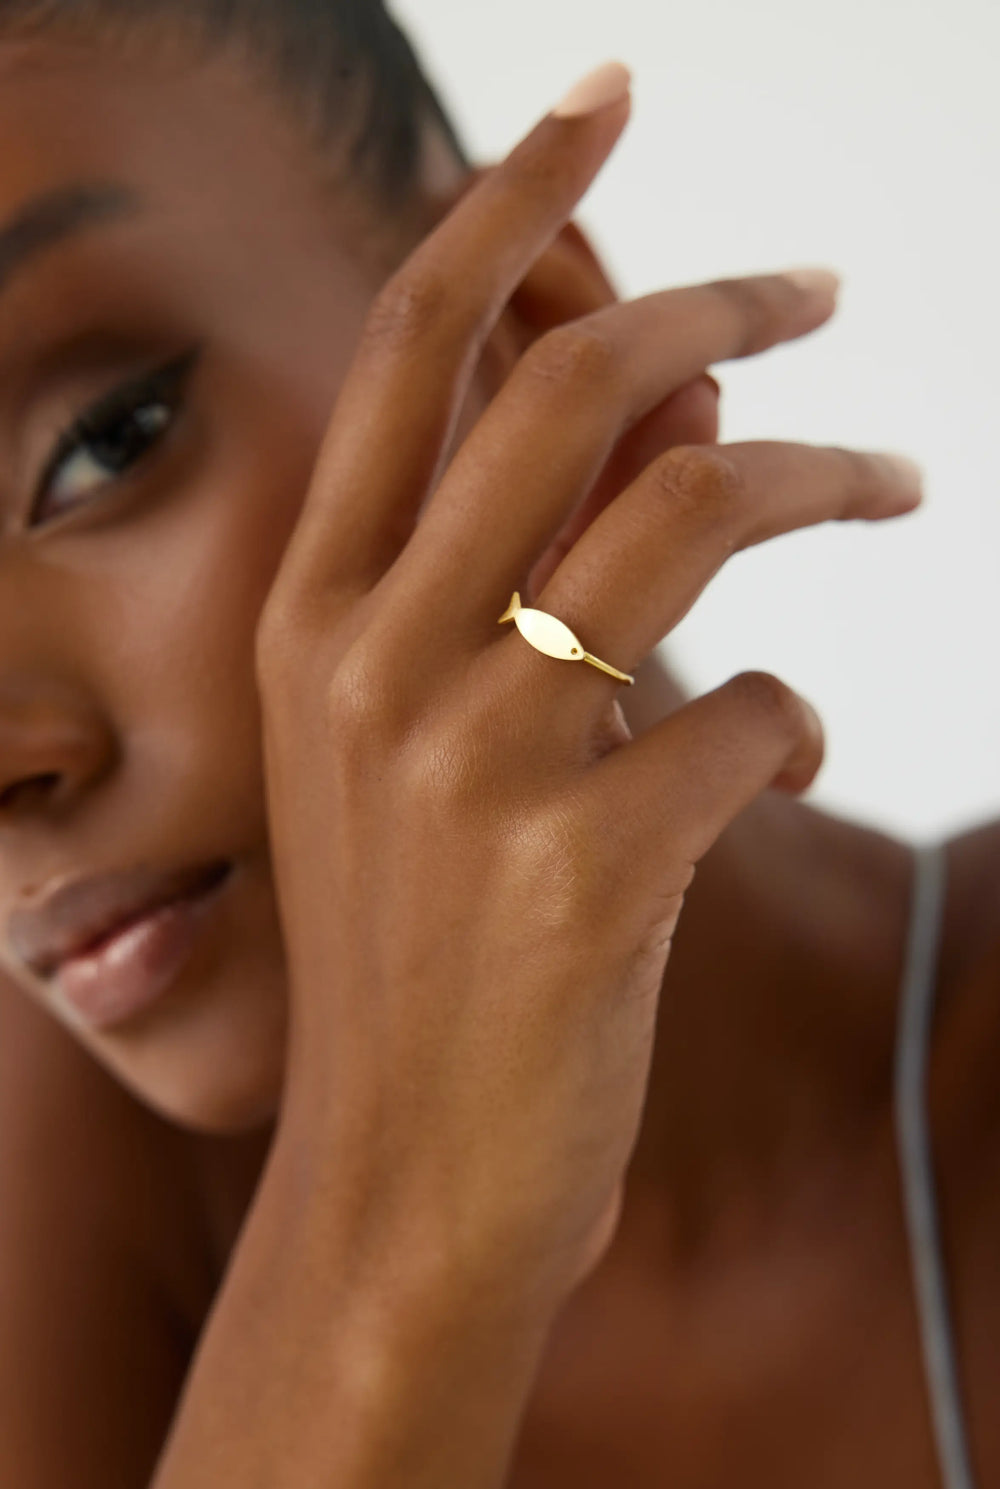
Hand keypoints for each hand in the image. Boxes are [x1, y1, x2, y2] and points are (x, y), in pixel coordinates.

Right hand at [253, 82, 921, 1321]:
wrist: (403, 1184)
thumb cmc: (422, 954)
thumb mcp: (419, 751)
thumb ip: (517, 573)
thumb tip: (673, 409)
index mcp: (310, 621)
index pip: (412, 348)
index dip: (511, 200)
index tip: (603, 103)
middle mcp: (371, 666)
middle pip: (569, 390)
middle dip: (715, 305)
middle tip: (816, 295)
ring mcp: (474, 764)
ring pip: (688, 510)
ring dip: (817, 472)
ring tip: (897, 478)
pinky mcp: (590, 868)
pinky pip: (754, 715)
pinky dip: (795, 717)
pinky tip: (787, 752)